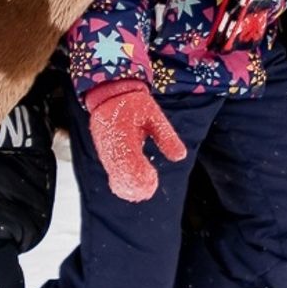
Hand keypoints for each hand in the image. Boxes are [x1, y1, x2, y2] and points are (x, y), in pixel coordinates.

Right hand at [84, 79, 185, 201]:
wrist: (111, 95)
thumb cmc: (134, 104)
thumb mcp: (154, 115)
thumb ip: (166, 136)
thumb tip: (180, 156)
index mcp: (123, 132)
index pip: (130, 160)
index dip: (140, 174)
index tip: (152, 178)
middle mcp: (111, 144)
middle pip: (120, 173)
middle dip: (135, 185)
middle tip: (150, 189)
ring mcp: (106, 150)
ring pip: (114, 175)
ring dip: (128, 187)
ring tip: (144, 192)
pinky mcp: (106, 153)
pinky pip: (112, 172)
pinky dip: (122, 183)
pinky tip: (133, 190)